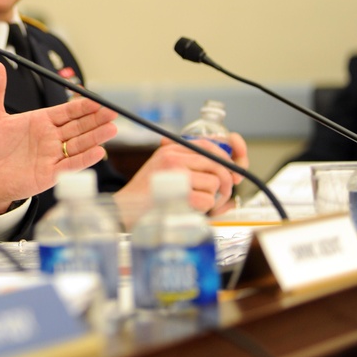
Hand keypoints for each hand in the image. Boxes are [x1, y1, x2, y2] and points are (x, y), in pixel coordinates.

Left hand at [0, 61, 118, 213]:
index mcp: (39, 121)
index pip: (66, 111)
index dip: (82, 106)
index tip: (97, 100)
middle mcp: (49, 138)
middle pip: (78, 126)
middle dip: (95, 119)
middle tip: (112, 112)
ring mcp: (51, 156)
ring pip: (78, 144)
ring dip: (95, 137)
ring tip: (111, 129)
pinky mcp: (50, 174)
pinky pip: (70, 165)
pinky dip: (84, 159)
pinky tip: (98, 152)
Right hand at [114, 132, 248, 222]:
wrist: (123, 210)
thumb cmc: (147, 195)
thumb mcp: (166, 171)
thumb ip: (194, 167)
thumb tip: (234, 173)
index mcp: (171, 150)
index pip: (208, 145)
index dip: (227, 157)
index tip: (234, 172)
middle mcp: (173, 157)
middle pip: (217, 165)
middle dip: (226, 183)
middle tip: (222, 195)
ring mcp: (175, 174)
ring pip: (215, 183)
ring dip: (212, 198)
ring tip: (196, 203)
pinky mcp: (178, 192)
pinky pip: (208, 200)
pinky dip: (203, 209)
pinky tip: (188, 209)